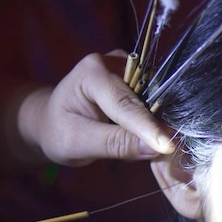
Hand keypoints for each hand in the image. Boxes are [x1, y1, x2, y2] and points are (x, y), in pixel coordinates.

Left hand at [22, 50, 175, 165]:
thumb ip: (115, 143)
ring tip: (151, 151)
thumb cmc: (59, 131)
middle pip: (146, 98)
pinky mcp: (140, 79)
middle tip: (162, 159)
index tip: (169, 147)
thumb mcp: (78, 143)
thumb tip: (156, 148)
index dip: (147, 127)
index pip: (125, 103)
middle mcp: (114, 62)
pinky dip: (154, 122)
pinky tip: (146, 137)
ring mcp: (129, 68)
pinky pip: (156, 102)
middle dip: (156, 127)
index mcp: (91, 72)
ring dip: (157, 125)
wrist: (53, 121)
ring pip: (156, 100)